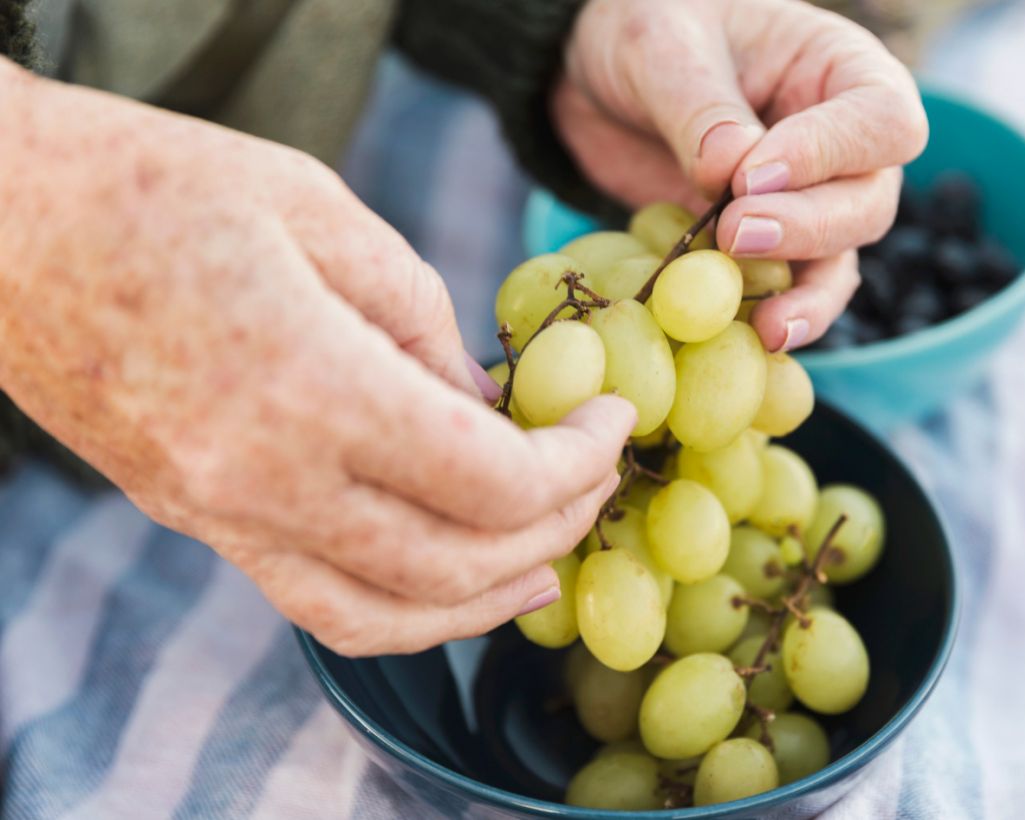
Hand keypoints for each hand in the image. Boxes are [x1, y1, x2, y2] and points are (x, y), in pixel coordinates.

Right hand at [0, 61, 635, 655]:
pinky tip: (449, 581)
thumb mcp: (318, 208)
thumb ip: (421, 316)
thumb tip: (484, 401)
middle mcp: (263, 481)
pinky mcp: (196, 520)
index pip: (491, 481)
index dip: (576, 462)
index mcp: (309, 389)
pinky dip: (402, 612)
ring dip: (485, 602)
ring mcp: (221, 516)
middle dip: (554, 527)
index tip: (612, 416)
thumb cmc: (153, 185)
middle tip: (597, 480)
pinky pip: (316, 605)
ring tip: (549, 567)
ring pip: (385, 616)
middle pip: (456, 561)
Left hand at [556, 0, 926, 350]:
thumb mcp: (661, 46)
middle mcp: (842, 145)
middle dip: (809, 226)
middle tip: (735, 232)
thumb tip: (731, 172)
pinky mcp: (766, 250)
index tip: (752, 173)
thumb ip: (698, 107)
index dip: (828, 154)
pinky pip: (789, 293)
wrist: (602, 80)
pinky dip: (773, 316)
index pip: (880, 119)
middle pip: (868, 201)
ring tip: (765, 323)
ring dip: (805, 295)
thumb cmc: (647, 30)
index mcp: (840, 71)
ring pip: (838, 260)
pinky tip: (748, 337)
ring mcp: (809, 203)